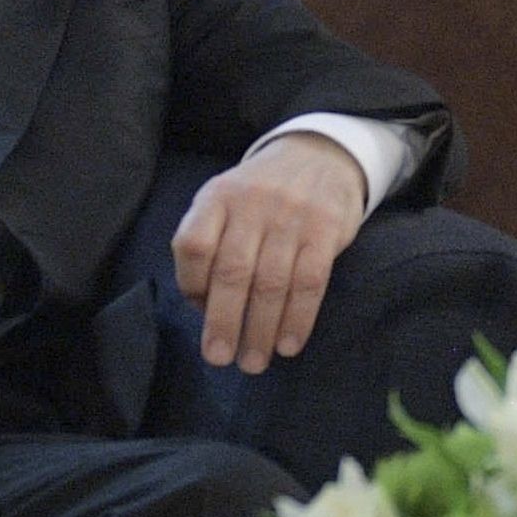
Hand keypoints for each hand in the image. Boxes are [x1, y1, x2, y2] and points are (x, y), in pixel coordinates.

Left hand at [174, 132, 369, 372]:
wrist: (320, 154)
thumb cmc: (261, 194)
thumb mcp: (225, 201)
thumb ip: (211, 244)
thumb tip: (204, 308)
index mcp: (217, 197)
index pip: (193, 246)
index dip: (191, 286)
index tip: (199, 313)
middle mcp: (252, 204)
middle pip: (233, 271)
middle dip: (224, 322)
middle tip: (220, 358)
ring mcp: (292, 215)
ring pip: (272, 283)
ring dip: (261, 330)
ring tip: (254, 362)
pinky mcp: (326, 229)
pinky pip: (310, 282)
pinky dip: (298, 318)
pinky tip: (289, 344)